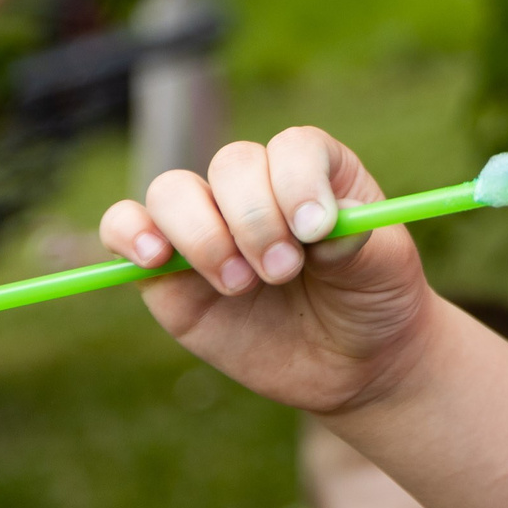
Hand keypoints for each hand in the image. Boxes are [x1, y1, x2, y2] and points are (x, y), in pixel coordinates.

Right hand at [98, 127, 437, 413]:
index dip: (298, 181)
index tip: (316, 230)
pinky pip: (124, 228)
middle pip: (231, 164)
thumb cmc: (374, 297)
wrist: (352, 360)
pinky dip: (128, 232)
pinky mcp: (165, 270)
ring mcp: (208, 225)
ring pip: (173, 191)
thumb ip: (354, 240)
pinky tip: (154, 258)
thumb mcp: (383, 267)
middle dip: (255, 220)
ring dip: (202, 234)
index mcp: (316, 171)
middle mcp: (257, 188)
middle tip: (283, 271)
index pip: (292, 147)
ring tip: (240, 284)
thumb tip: (322, 226)